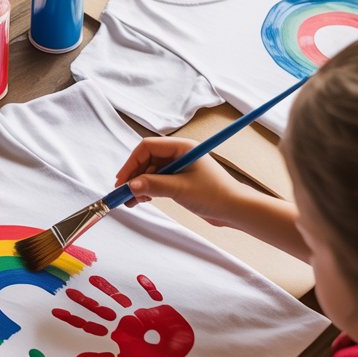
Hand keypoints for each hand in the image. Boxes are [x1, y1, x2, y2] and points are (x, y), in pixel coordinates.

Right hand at [116, 137, 246, 225]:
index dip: (132, 162)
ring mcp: (179, 168)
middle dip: (134, 176)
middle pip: (147, 160)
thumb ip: (154, 185)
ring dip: (139, 185)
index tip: (122, 180)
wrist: (235, 209)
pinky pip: (157, 181)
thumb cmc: (214, 194)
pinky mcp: (180, 181)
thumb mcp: (180, 189)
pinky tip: (141, 200)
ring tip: (130, 201)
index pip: (148, 147)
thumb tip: (130, 186)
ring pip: (150, 172)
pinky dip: (148, 190)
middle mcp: (179, 154)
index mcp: (182, 147)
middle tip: (123, 193)